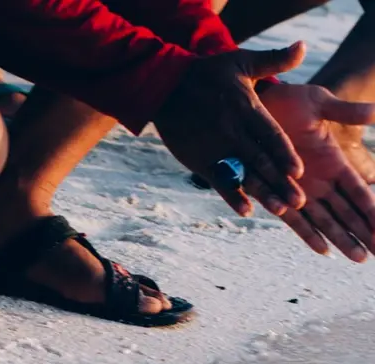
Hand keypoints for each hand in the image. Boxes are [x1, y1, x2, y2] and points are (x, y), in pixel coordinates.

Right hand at [155, 42, 306, 216]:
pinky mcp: (198, 160)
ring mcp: (213, 149)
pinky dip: (232, 196)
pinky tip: (246, 209)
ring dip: (262, 194)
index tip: (298, 172)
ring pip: (243, 175)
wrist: (165, 87)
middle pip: (260, 161)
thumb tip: (303, 48)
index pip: (270, 135)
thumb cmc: (207, 73)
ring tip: (280, 210)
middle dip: (281, 182)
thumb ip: (273, 60)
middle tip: (299, 202)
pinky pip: (218, 181)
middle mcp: (230, 132)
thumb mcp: (241, 61)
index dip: (284, 154)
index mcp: (245, 108)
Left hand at [261, 84, 374, 260]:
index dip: (373, 209)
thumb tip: (374, 113)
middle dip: (364, 232)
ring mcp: (299, 191)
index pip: (359, 191)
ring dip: (342, 238)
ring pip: (326, 220)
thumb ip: (345, 112)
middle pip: (347, 212)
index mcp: (335, 162)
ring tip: (359, 257)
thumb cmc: (289, 102)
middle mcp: (320, 181)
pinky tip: (323, 249)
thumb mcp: (320, 104)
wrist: (256, 108)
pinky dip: (309, 233)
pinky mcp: (277, 195)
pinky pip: (295, 219)